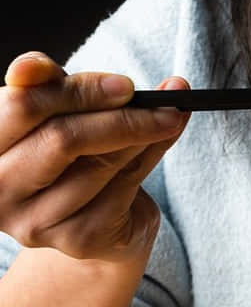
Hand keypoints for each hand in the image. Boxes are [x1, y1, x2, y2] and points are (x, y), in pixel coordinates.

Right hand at [0, 51, 189, 261]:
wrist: (90, 219)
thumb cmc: (66, 156)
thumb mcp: (52, 115)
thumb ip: (47, 90)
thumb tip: (35, 66)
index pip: (24, 106)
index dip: (78, 91)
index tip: (126, 84)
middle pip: (63, 139)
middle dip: (121, 116)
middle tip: (167, 102)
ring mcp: (36, 221)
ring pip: (100, 164)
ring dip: (143, 136)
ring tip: (168, 119)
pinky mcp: (76, 240)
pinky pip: (123, 190)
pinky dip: (150, 161)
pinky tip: (159, 145)